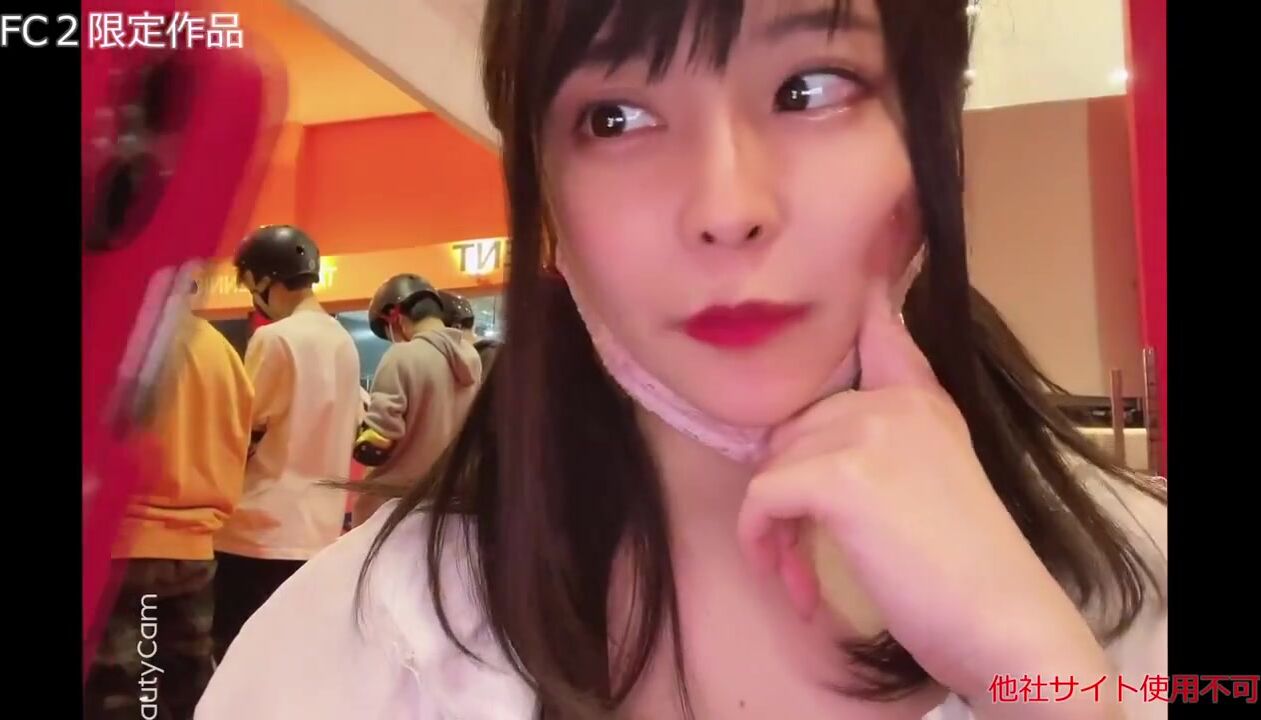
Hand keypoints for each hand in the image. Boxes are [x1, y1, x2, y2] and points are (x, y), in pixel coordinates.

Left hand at [736, 288, 1114, 710]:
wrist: (1003, 624)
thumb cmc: (966, 573)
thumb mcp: (931, 485)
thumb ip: (882, 447)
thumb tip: (796, 444)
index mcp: (921, 402)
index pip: (881, 328)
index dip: (862, 298)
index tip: (858, 274)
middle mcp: (895, 403)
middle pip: (794, 427)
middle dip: (785, 494)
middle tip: (800, 554)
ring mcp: (868, 432)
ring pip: (771, 466)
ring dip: (774, 531)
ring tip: (801, 579)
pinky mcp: (841, 475)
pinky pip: (761, 498)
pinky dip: (763, 544)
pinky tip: (795, 585)